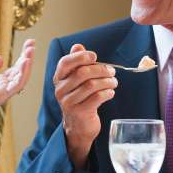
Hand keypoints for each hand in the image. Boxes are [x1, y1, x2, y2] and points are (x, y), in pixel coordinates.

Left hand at [0, 39, 35, 127]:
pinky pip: (15, 85)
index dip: (22, 57)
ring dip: (27, 64)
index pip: (14, 69)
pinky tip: (25, 62)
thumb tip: (0, 58)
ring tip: (30, 51)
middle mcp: (3, 88)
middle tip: (32, 43)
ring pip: (21, 78)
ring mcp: (2, 93)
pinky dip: (22, 74)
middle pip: (20, 72)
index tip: (28, 44)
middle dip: (27, 57)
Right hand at [53, 44, 116, 165]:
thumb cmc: (80, 99)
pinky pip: (97, 98)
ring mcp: (68, 102)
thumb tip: (78, 46)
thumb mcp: (76, 80)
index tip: (94, 56)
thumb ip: (77, 63)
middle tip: (112, 71)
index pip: (65, 62)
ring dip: (107, 81)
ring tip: (114, 82)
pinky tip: (110, 92)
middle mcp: (60, 90)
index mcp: (59, 78)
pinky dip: (107, 93)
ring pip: (91, 85)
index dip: (81, 57)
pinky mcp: (79, 113)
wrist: (78, 126)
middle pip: (82, 73)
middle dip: (101, 69)